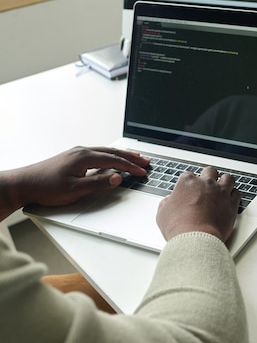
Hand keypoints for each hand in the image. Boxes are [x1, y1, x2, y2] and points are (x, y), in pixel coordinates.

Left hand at [2, 146, 148, 211]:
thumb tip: (117, 178)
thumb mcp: (74, 190)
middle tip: (146, 162)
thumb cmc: (46, 188)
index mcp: (84, 157)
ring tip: (136, 158)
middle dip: (131, 157)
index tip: (143, 172)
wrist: (24, 183)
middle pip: (113, 152)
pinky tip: (114, 158)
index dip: (131, 167)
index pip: (114, 160)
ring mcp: (77, 153)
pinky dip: (111, 155)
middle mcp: (82, 151)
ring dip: (123, 155)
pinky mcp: (73, 157)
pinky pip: (98, 153)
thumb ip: (98, 184)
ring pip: (106, 151)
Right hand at [156, 167, 240, 241]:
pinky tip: (230, 200)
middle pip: (210, 172)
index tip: (190, 191)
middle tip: (207, 186)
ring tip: (222, 189)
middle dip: (209, 177)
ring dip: (225, 182)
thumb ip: (166, 203)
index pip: (189, 176)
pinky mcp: (232, 203)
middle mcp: (206, 183)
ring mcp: (220, 192)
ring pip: (227, 178)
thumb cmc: (179, 227)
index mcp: (188, 182)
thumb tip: (168, 200)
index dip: (190, 184)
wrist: (196, 239)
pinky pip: (237, 193)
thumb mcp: (163, 214)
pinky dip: (234, 195)